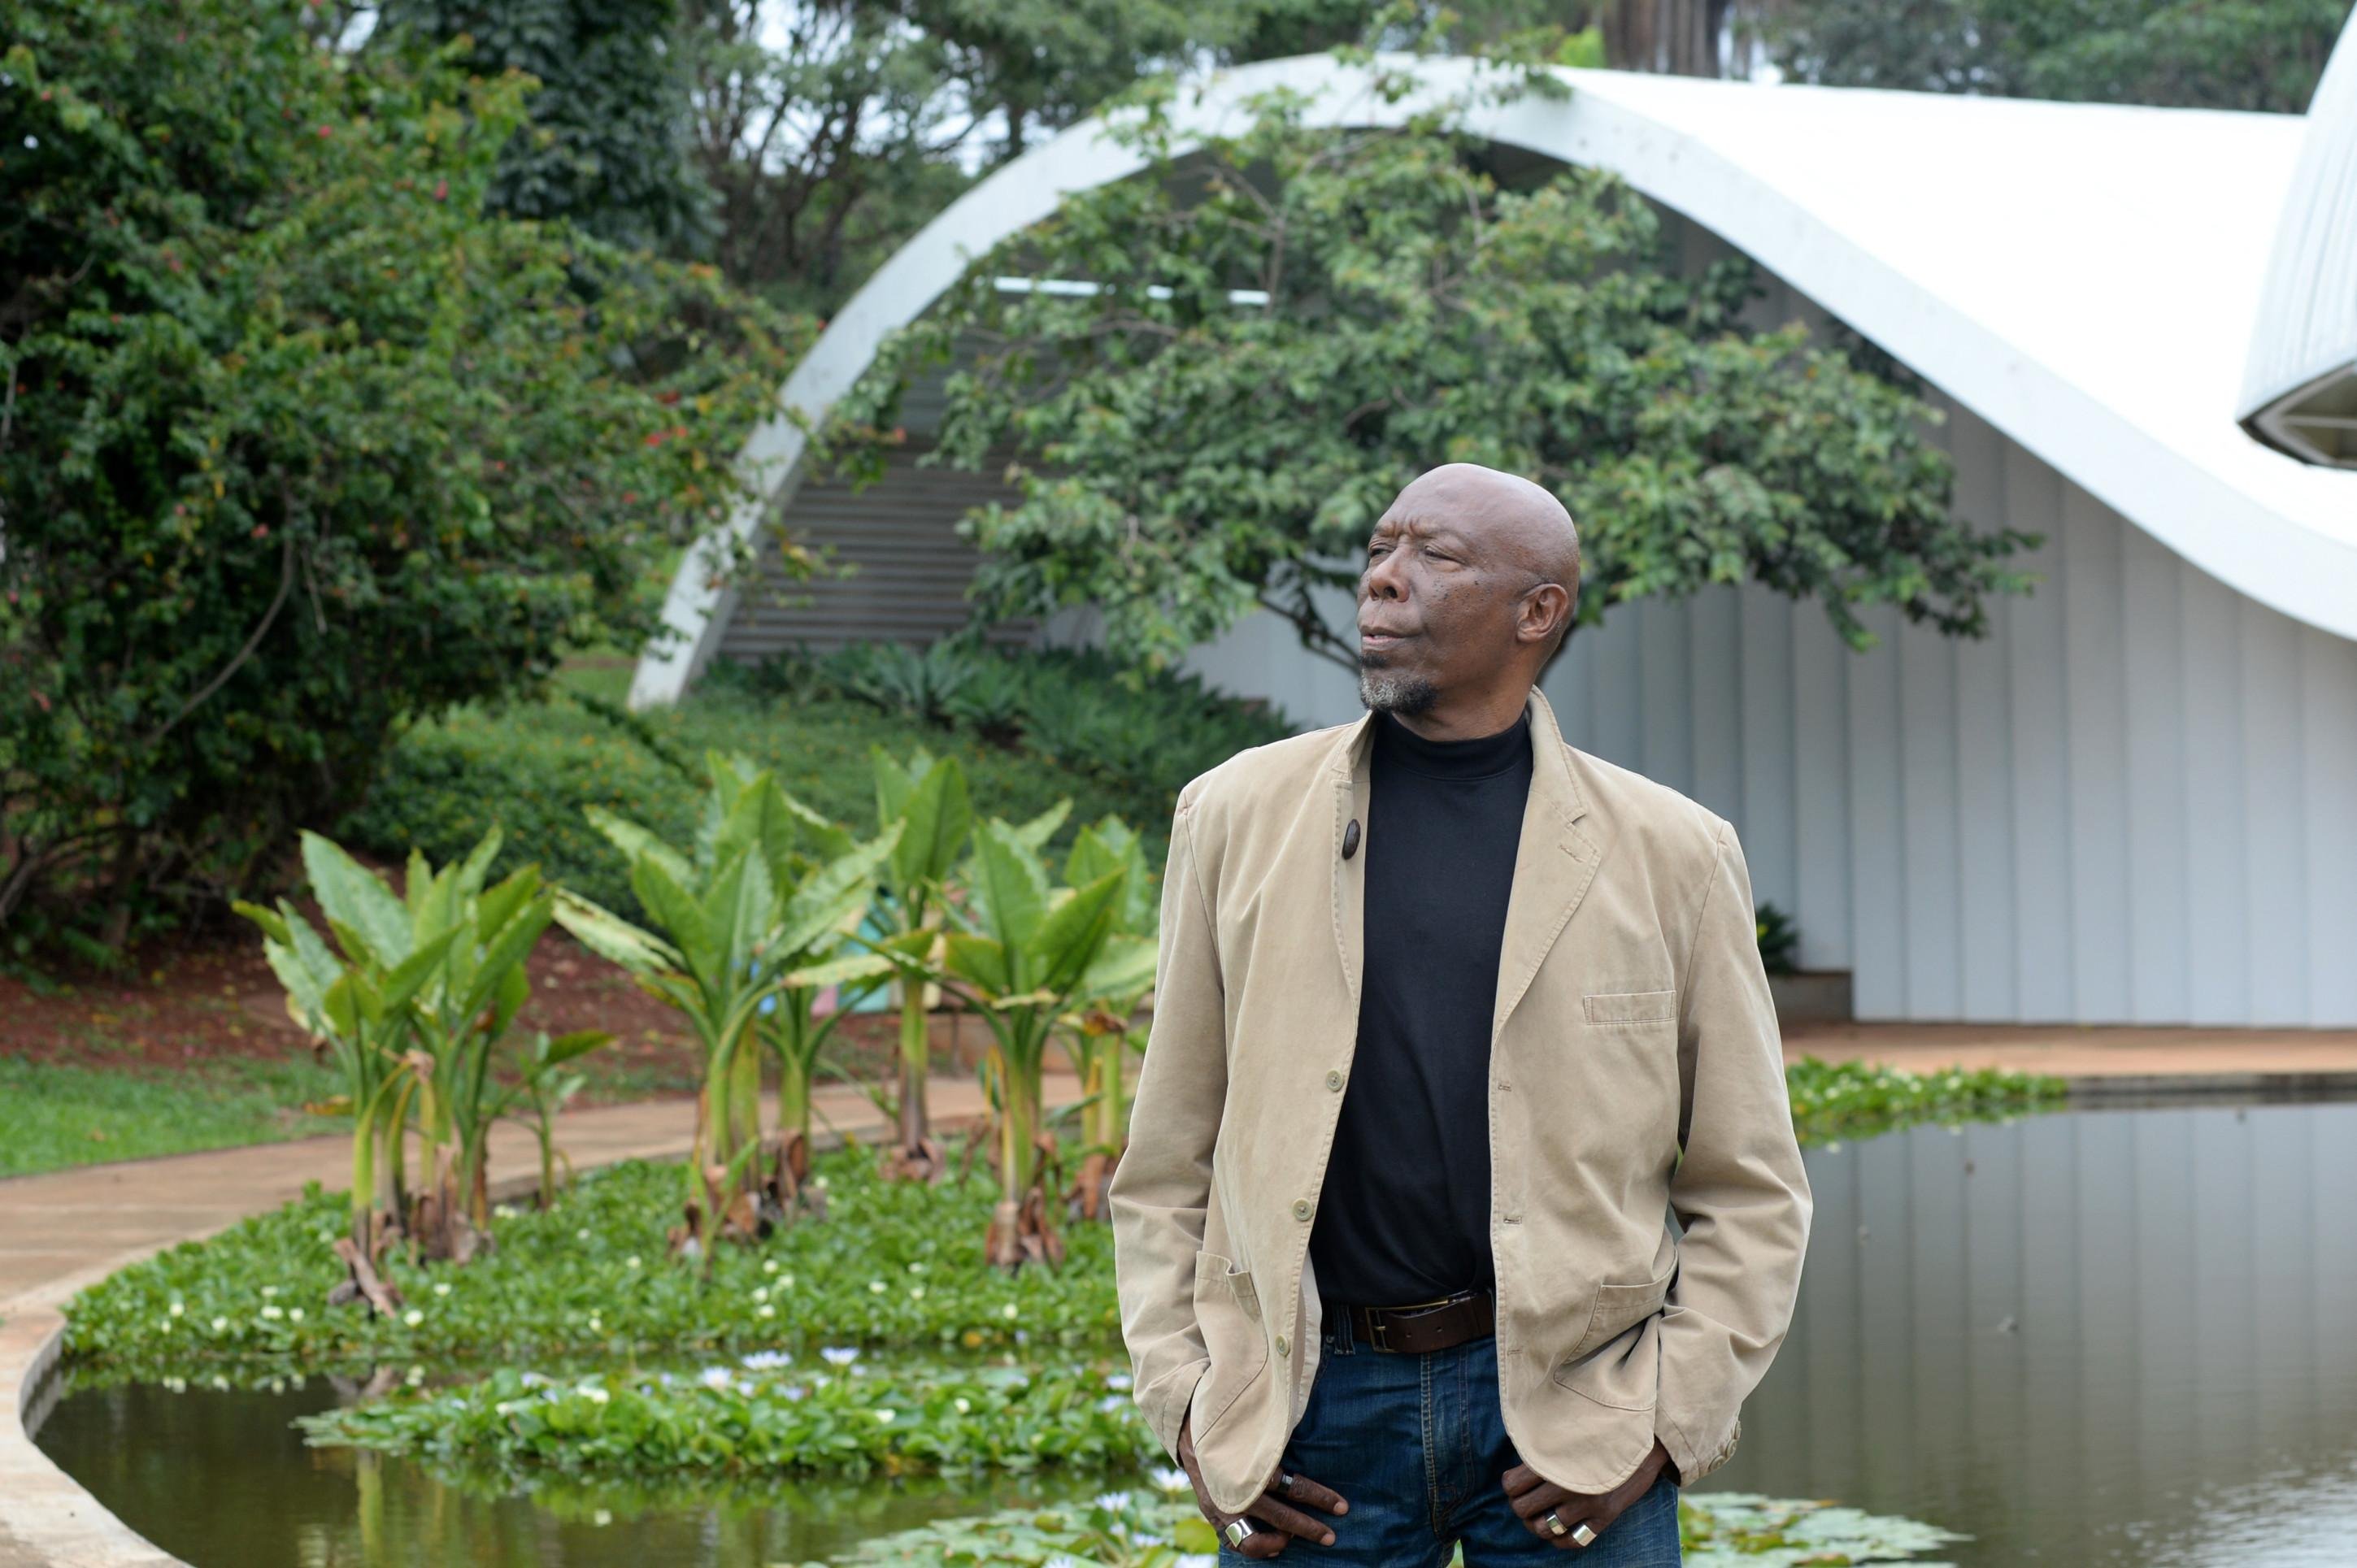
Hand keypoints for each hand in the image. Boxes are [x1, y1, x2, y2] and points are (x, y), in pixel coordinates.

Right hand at [1177, 1414, 1348, 1558]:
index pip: (1291, 1486)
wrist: (1186, 1426)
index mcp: (1248, 1463)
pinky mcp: (1211, 1515)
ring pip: (1252, 1541)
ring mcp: (1219, 1506)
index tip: (1343, 1506)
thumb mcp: (1256, 1421)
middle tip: (1331, 1536)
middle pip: (1279, 1517)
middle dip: (1309, 1528)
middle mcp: (1232, 1490)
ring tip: (1291, 1539)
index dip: (1320, 1497)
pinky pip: (1234, 1542)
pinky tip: (1272, 1543)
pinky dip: (1255, 1546)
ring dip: (1278, 1543)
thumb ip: (1280, 1436)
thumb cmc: (1229, 1421)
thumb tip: (1317, 1428)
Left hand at [1499, 1436, 1673, 1548]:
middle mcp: (1569, 1484)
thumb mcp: (1568, 1435)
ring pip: (1543, 1528)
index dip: (1510, 1486)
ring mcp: (1587, 1504)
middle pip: (1523, 1509)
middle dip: (1521, 1505)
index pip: (1512, 1484)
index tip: (1516, 1483)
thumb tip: (1518, 1469)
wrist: (1644, 1441)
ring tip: (1540, 1515)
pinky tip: (1558, 1529)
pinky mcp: (1604, 1518)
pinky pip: (1571, 1542)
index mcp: (1555, 1459)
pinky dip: (1559, 1539)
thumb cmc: (1600, 1434)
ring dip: (1537, 1524)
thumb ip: (1544, 1451)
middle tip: (1527, 1499)